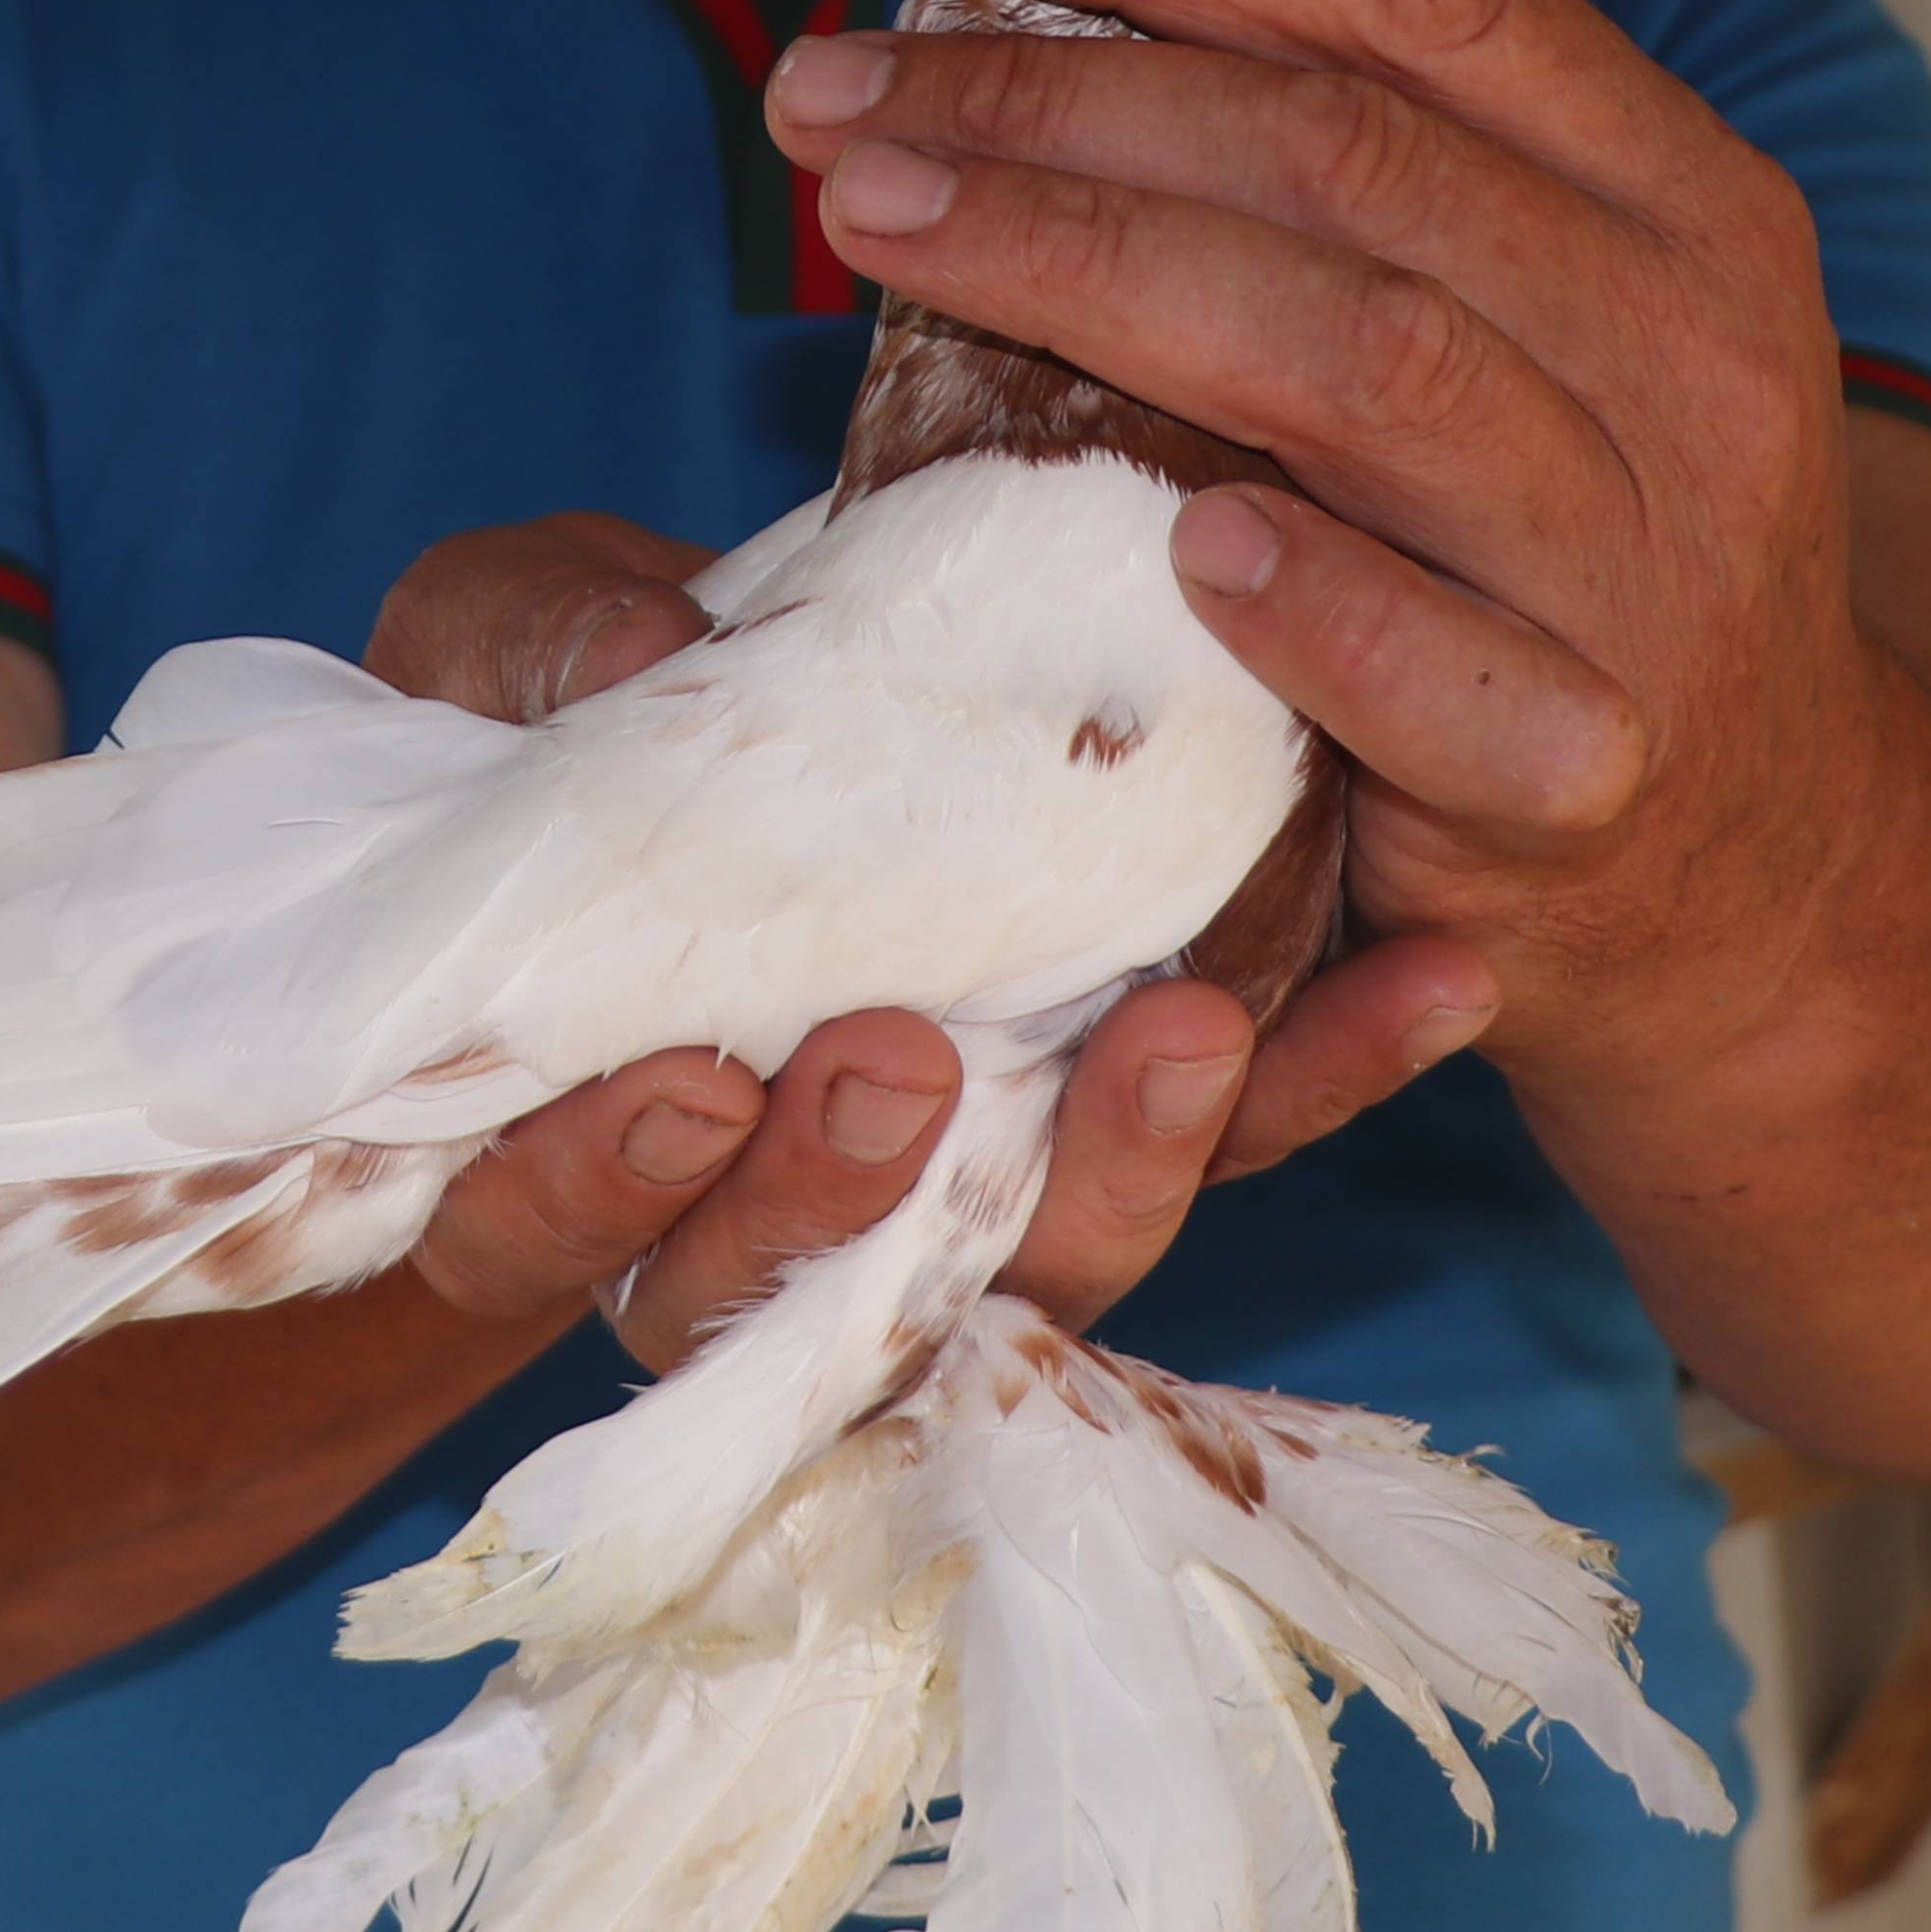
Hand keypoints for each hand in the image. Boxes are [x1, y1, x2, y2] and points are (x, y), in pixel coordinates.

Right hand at [348, 510, 1489, 1370]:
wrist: (759, 654)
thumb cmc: (558, 684)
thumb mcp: (504, 635)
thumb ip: (539, 647)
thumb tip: (642, 657)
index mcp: (553, 1126)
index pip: (538, 1231)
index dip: (598, 1188)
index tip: (683, 1077)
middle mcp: (745, 1211)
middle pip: (784, 1296)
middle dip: (844, 1200)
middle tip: (909, 1061)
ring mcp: (946, 1186)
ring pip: (1029, 1267)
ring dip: (1113, 1170)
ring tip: (1187, 1028)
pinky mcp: (1114, 1122)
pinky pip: (1227, 1141)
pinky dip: (1328, 1071)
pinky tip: (1426, 974)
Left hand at [759, 0, 1924, 1105]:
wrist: (1764, 869)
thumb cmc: (1569, 556)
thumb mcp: (1548, 325)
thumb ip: (1378, 180)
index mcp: (1688, 205)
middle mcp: (1693, 363)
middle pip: (1353, 162)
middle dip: (1062, 93)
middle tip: (837, 80)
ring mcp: (1651, 575)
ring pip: (1369, 365)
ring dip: (1090, 267)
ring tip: (876, 216)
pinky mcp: (1584, 772)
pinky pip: (1431, 666)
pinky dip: (1301, 593)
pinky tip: (1167, 537)